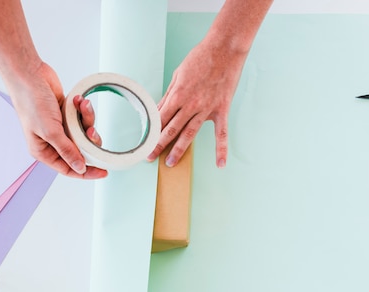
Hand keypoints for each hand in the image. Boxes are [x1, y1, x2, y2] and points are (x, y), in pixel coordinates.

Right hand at [8, 62, 106, 178]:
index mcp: (43, 151)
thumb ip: (67, 151)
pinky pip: (83, 120)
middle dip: (89, 141)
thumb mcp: (51, 131)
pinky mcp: (66, 116)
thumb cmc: (31, 101)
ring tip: (83, 106)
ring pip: (84, 134)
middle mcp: (52, 142)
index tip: (104, 172)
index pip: (68, 169)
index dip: (86, 172)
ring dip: (87, 120)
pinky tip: (79, 100)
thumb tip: (80, 169)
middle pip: (80, 152)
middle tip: (92, 131)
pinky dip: (84, 111)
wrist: (30, 74)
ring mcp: (60, 129)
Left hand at [150, 39, 247, 167]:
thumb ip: (169, 94)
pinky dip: (221, 149)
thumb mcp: (179, 74)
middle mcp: (191, 105)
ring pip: (190, 134)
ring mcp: (207, 109)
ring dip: (179, 149)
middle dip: (159, 144)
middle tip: (149, 157)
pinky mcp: (221, 110)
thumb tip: (159, 110)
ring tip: (170, 162)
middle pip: (171, 129)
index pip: (160, 118)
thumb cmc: (200, 58)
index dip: (151, 132)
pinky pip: (221, 133)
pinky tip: (220, 164)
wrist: (224, 49)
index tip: (144, 142)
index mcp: (178, 95)